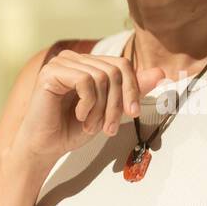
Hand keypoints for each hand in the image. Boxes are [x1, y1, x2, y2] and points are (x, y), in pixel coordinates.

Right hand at [10, 46, 165, 166]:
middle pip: (115, 70)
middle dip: (117, 103)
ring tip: (91, 125)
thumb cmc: (72, 129)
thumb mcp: (109, 109)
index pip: (122, 65)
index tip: (133, 113)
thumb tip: (160, 73)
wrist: (46, 146)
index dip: (132, 89)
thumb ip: (130, 91)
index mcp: (88, 64)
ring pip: (102, 77)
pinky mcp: (51, 72)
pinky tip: (78, 115)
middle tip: (109, 128)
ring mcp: (61, 62)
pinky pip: (86, 81)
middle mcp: (74, 59)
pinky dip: (88, 104)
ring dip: (101, 109)